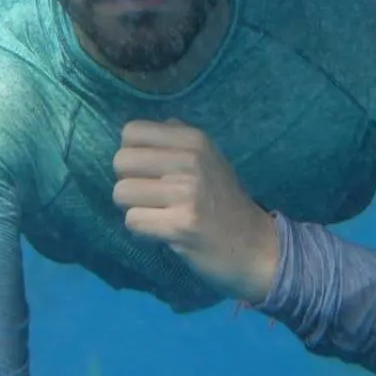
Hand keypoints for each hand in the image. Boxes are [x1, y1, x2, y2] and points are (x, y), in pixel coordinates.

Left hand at [112, 118, 279, 302]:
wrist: (254, 244)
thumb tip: (137, 131)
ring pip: (121, 193)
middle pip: (120, 161)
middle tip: (149, 196)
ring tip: (156, 214)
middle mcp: (190, 160)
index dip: (131, 153)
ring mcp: (185, 193)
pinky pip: (132, 220)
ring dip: (133, 207)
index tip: (147, 171)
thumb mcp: (208, 157)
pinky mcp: (180, 225)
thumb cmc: (224, 200)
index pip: (131, 131)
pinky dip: (141, 229)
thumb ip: (175, 139)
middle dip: (127, 181)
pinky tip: (162, 230)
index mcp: (194, 139)